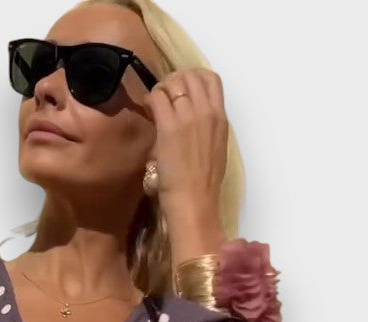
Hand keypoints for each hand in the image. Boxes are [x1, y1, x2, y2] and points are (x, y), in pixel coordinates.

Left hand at [144, 67, 228, 223]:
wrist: (195, 201)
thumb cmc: (203, 185)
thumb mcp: (214, 150)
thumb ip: (205, 131)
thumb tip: (188, 122)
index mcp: (220, 118)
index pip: (211, 79)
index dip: (193, 77)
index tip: (181, 89)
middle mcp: (206, 112)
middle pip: (191, 75)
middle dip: (174, 79)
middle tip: (164, 94)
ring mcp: (188, 117)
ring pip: (173, 83)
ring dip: (161, 88)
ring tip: (155, 103)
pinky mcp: (169, 127)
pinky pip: (157, 97)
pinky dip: (150, 99)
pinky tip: (147, 109)